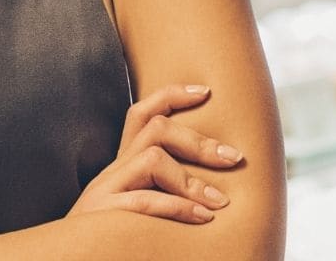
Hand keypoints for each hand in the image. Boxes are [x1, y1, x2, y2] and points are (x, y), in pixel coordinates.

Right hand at [70, 83, 245, 224]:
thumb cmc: (112, 242)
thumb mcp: (136, 211)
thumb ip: (164, 193)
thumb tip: (217, 191)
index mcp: (120, 168)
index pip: (140, 114)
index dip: (172, 94)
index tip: (205, 91)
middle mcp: (110, 173)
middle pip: (155, 130)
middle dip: (199, 141)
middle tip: (234, 158)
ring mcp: (103, 192)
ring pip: (152, 158)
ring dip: (191, 180)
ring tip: (220, 202)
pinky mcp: (101, 216)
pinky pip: (144, 202)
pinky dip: (179, 207)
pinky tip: (203, 219)